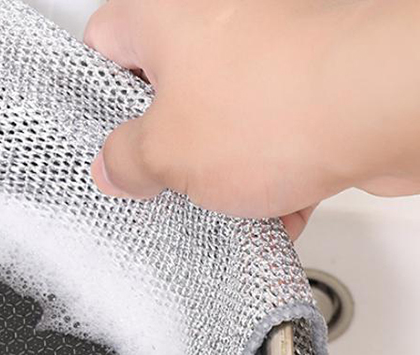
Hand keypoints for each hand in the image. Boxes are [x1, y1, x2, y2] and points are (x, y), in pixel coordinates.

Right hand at [85, 0, 419, 239]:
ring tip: (214, 208)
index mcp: (164, 14)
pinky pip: (272, 132)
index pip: (104, 39)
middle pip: (167, 87)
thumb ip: (127, 163)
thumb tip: (114, 167)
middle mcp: (217, 18)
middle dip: (162, 144)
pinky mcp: (310, 82)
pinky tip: (270, 212)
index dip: (96, 94)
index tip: (101, 136)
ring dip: (217, 167)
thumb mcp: (166, 154)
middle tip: (153, 180)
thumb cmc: (275, 106)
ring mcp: (268, 48)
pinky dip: (269, 172)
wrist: (380, 107)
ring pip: (222, 117)